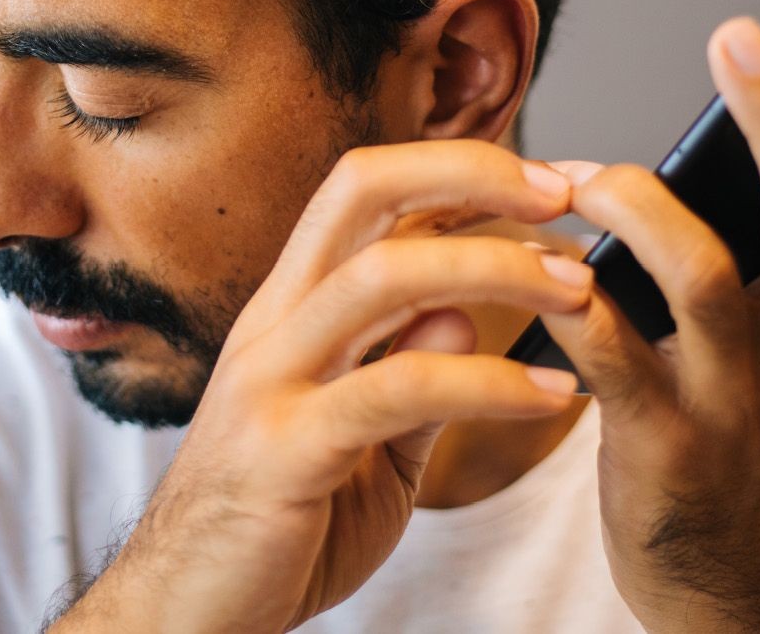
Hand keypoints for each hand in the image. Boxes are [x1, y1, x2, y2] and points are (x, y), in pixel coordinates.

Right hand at [53, 141, 590, 632]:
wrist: (183, 615)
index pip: (366, 194)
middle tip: (565, 193)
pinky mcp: (285, 451)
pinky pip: (397, 389)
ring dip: (494, 267)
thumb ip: (410, 378)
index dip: (457, 170)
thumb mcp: (364, 445)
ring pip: (382, 277)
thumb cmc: (273, 532)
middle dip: (469, 173)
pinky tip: (548, 393)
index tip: (547, 182)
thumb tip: (461, 308)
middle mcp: (274, 326)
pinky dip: (487, 380)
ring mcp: (270, 382)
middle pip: (361, 193)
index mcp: (291, 312)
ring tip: (576, 288)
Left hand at [542, 0, 759, 632]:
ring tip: (584, 175)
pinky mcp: (668, 451)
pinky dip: (574, 307)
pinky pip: (613, 361)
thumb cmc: (751, 443)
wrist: (735, 592)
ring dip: (639, 208)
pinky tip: (545, 271)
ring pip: (704, 279)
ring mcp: (739, 402)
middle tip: (740, 34)